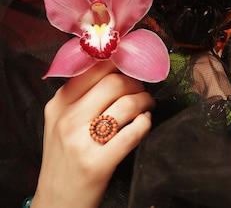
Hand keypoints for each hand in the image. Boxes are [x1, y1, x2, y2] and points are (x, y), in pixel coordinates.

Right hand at [31, 61, 154, 207]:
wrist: (55, 204)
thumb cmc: (64, 158)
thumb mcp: (60, 121)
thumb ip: (81, 95)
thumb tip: (116, 67)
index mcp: (59, 104)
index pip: (95, 68)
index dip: (120, 65)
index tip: (130, 69)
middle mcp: (68, 119)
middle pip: (114, 82)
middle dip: (136, 84)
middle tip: (142, 91)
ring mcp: (81, 142)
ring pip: (126, 104)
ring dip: (145, 102)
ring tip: (147, 106)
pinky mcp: (97, 164)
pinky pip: (133, 132)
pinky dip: (145, 124)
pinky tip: (145, 123)